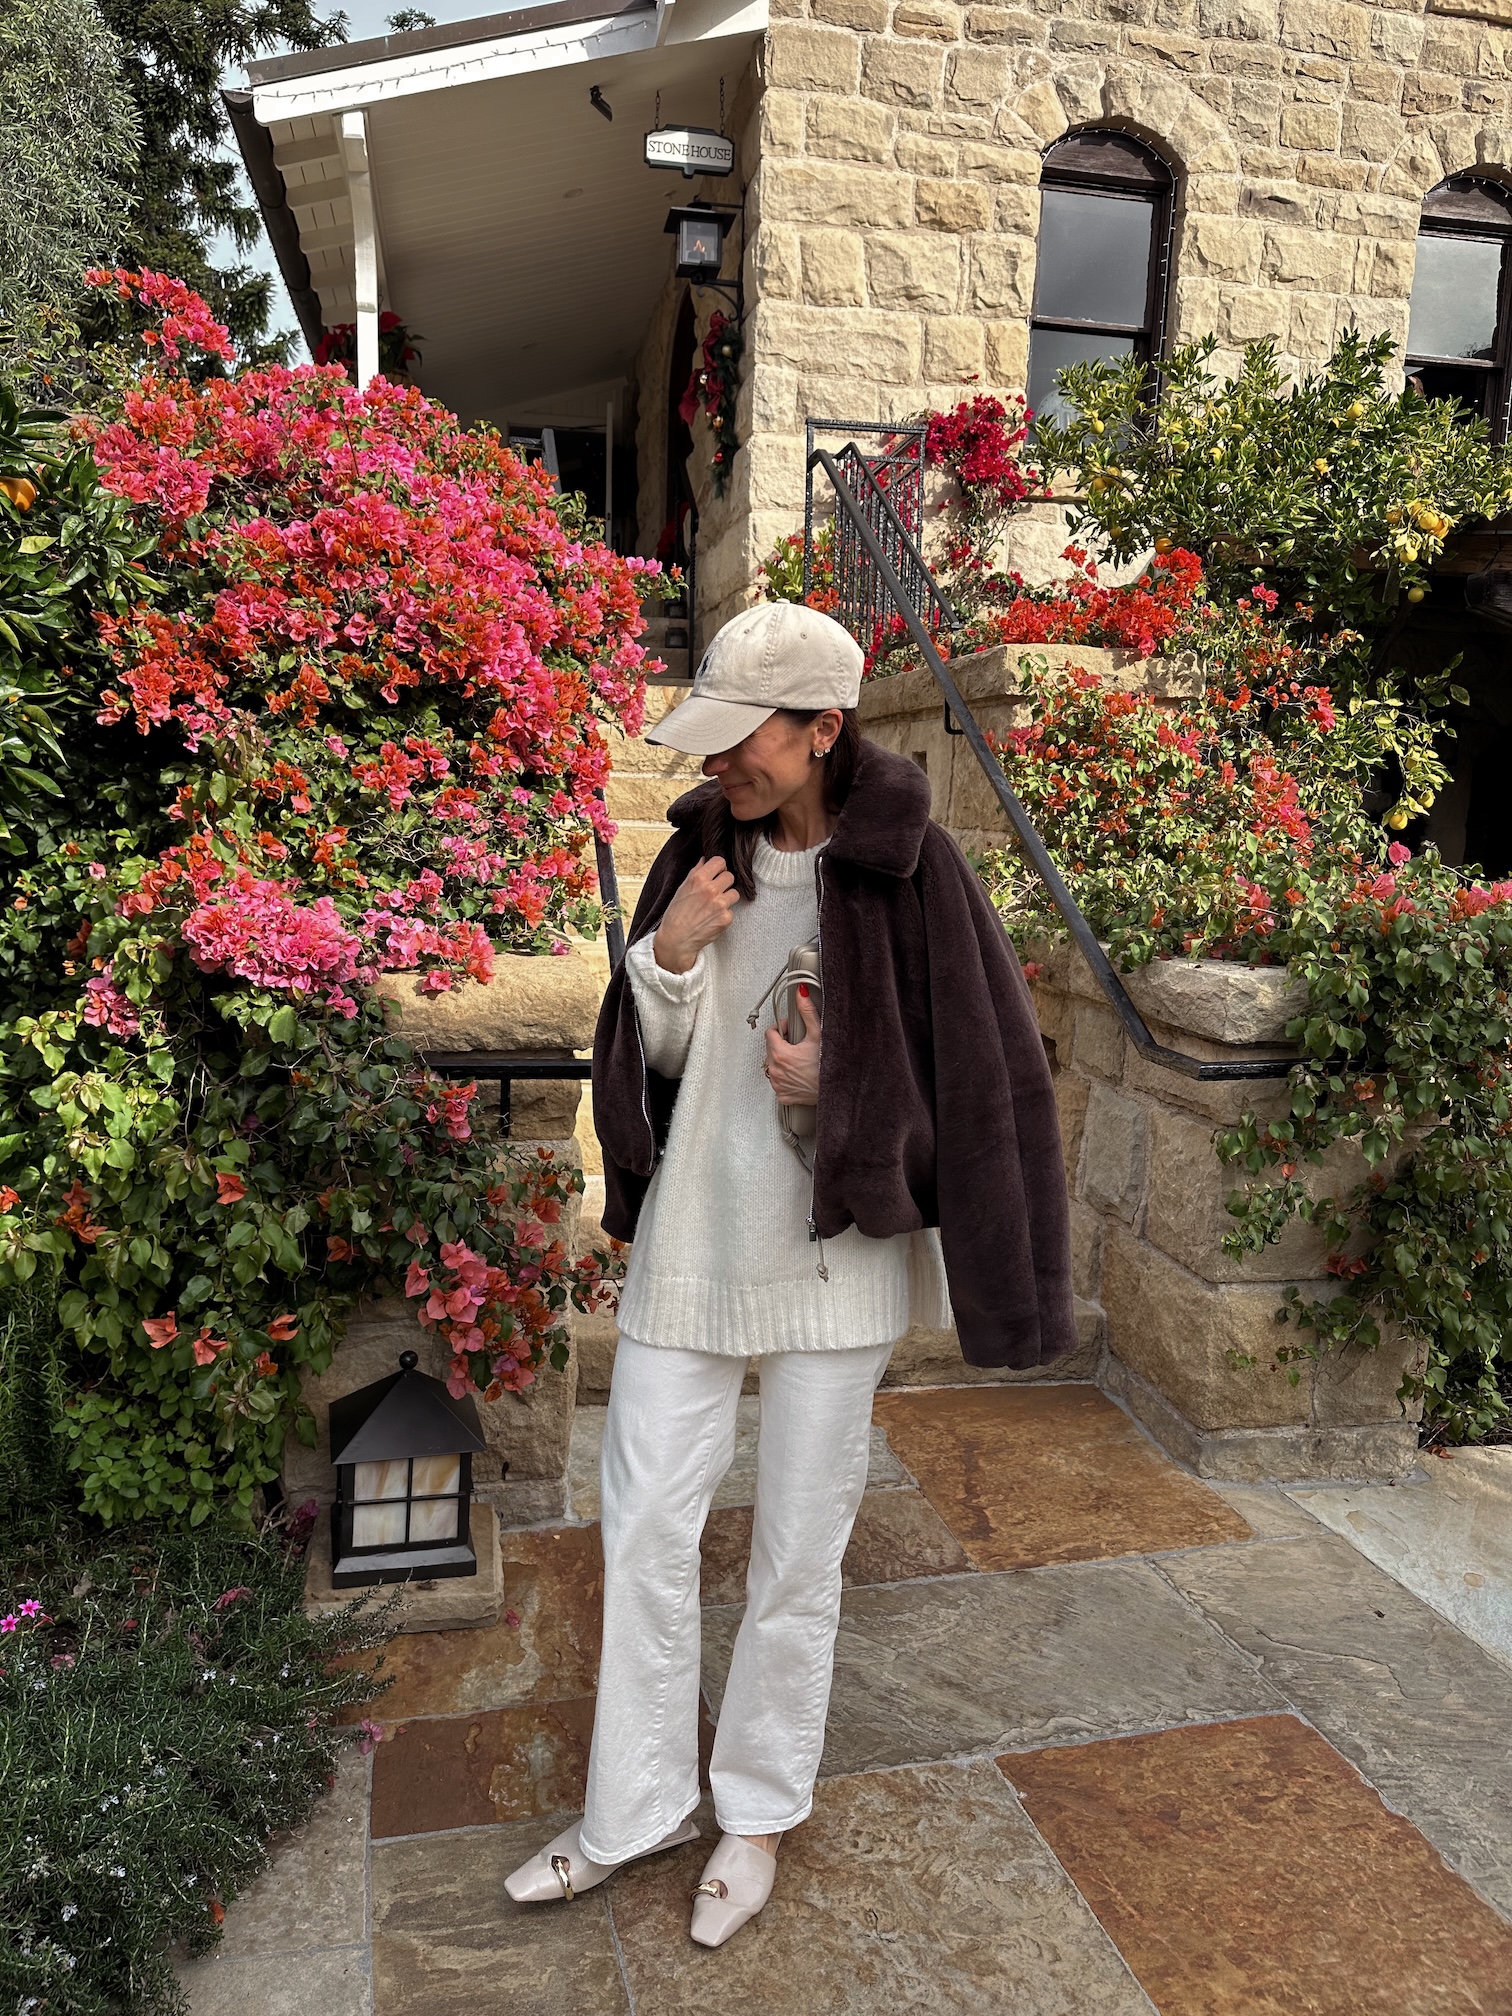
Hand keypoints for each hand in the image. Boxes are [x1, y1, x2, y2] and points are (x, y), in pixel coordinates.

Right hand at [653, 856, 737, 973]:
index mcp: (698, 879)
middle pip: (730, 876)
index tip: (716, 873)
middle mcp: (711, 890)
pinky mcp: (726, 918)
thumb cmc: (676, 914)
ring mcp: (720, 905)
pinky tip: (713, 918)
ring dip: (727, 898)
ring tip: (714, 906)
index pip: (719, 862)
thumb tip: (705, 860)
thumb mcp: (682, 889)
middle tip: (715, 891)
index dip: (718, 867)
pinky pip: (731, 911)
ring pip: (734, 893)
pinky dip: (724, 914)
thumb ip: (696, 873)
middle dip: (723, 882)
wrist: (676, 939)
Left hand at [764, 985, 820, 1103]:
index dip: (781, 1028)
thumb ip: (807, 1012)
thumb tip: (801, 995)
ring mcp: (778, 1084)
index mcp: (780, 1054)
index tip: (791, 1029)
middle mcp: (776, 1070)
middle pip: (771, 1049)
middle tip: (798, 1044)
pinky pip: (778, 1083)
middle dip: (782, 1044)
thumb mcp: (818, 1034)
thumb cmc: (828, 1064)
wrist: (836, 1088)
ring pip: (773, 1066)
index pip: (770, 1033)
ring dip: (782, 1060)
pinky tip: (798, 1074)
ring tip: (799, 1059)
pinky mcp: (783, 1095)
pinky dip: (785, 1078)